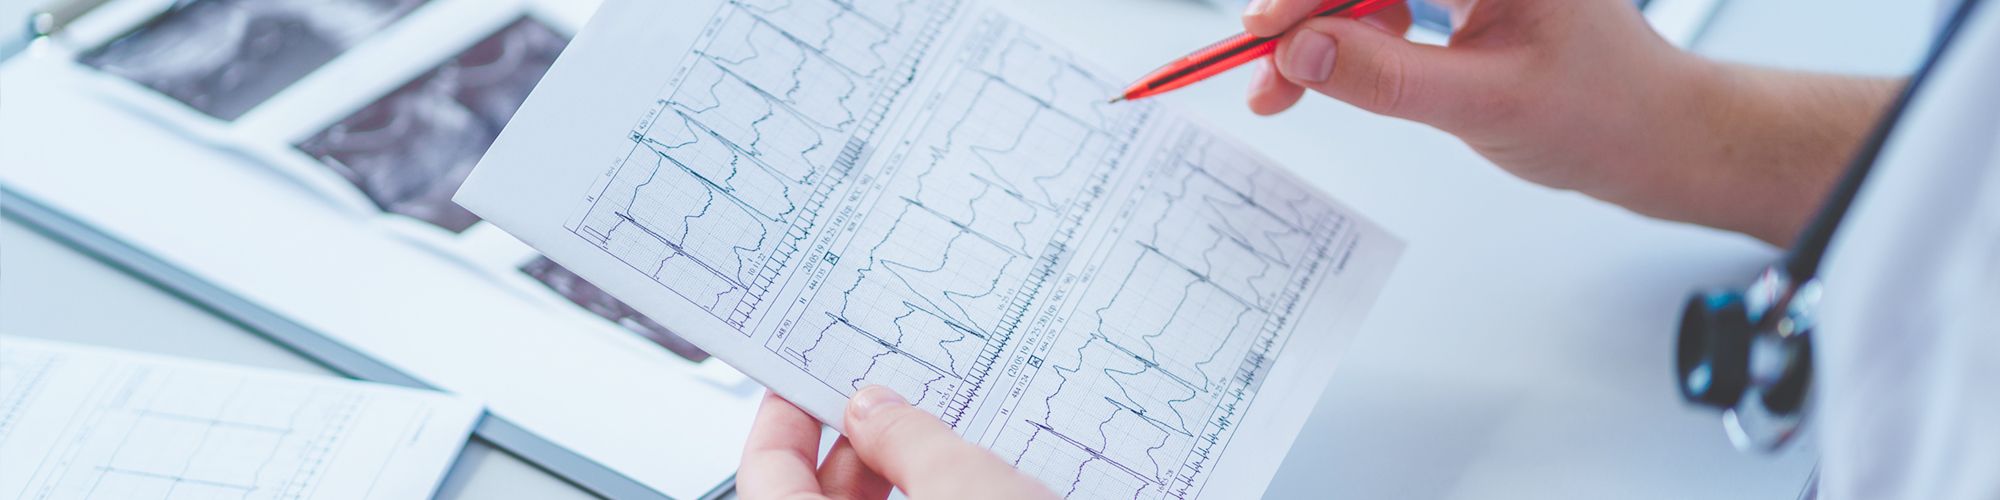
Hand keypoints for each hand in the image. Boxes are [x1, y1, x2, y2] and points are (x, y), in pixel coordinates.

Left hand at [737, 386, 1056, 499]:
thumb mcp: (967, 486)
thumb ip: (910, 439)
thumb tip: (874, 407)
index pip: (762, 472)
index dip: (781, 418)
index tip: (801, 376)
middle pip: (817, 497)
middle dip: (858, 444)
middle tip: (892, 398)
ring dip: (904, 477)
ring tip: (945, 437)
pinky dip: (935, 499)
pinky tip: (979, 480)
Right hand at [1241, 0, 1898, 244]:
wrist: (1656, 137)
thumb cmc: (1605, 115)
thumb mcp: (1485, 103)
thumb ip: (1385, 78)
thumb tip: (1301, 52)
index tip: (1260, 34)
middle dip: (1302, 13)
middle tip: (1255, 65)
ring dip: (1314, 30)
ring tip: (1278, 87)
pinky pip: (1380, 0)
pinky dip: (1343, 38)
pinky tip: (1319, 75)